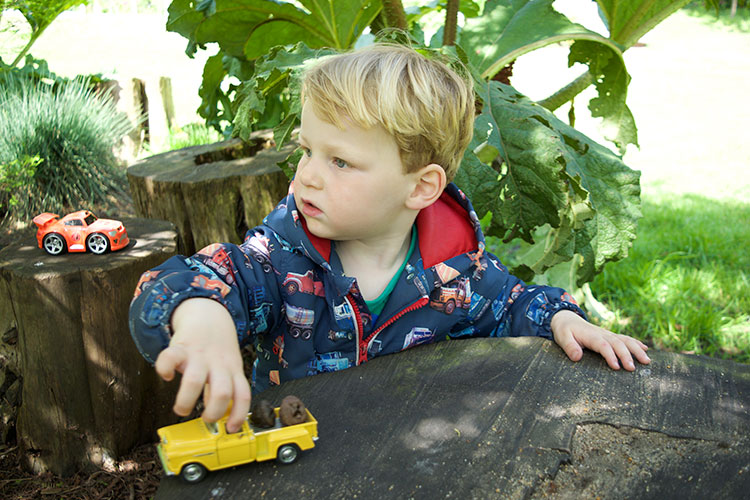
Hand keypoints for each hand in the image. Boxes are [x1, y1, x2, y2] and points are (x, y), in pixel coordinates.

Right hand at [154, 298, 250, 432]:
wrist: (207, 313)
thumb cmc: (217, 349)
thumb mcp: (229, 366)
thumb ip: (225, 388)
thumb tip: (218, 417)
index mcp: (233, 370)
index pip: (243, 395)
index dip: (239, 414)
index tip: (230, 429)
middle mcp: (218, 364)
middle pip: (222, 392)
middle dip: (213, 412)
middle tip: (204, 418)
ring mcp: (199, 355)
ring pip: (195, 380)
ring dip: (186, 401)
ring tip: (182, 408)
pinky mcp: (180, 346)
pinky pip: (169, 358)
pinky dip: (164, 370)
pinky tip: (166, 376)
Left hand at [551, 310, 650, 370]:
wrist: (567, 319)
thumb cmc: (565, 331)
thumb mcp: (562, 337)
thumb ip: (569, 346)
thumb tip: (577, 357)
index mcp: (591, 336)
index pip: (603, 345)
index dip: (611, 355)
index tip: (617, 367)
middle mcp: (602, 334)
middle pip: (618, 343)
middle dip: (627, 355)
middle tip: (633, 368)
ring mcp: (608, 335)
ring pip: (625, 341)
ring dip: (636, 350)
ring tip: (646, 361)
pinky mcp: (610, 336)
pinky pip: (625, 338)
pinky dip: (636, 343)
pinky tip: (645, 349)